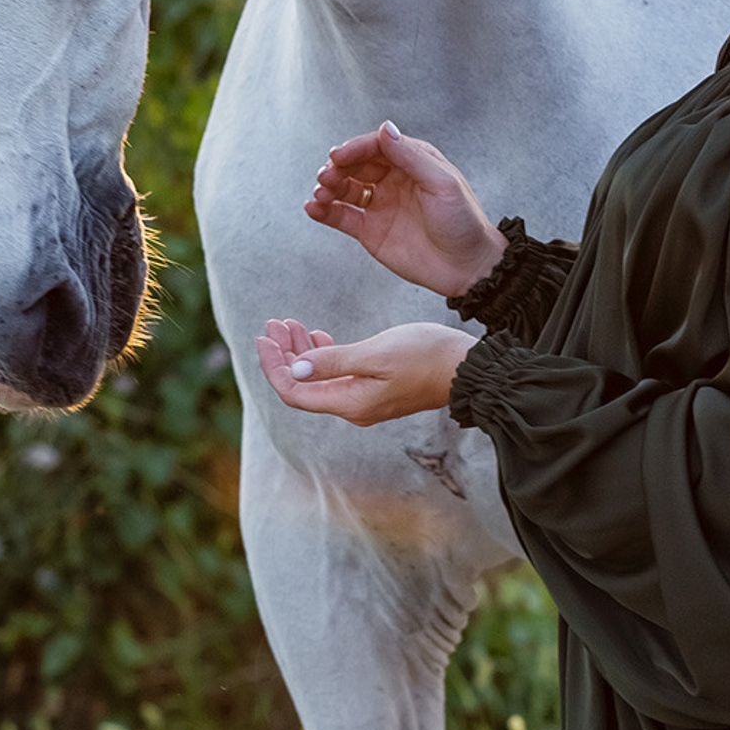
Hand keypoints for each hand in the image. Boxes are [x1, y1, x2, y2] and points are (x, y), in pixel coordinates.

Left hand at [255, 317, 476, 426]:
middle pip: (303, 385)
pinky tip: (317, 335)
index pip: (294, 392)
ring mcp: (366, 398)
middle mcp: (354, 406)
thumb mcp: (377, 353)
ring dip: (301, 351)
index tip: (262, 336)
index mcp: (350, 402)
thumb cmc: (426, 355)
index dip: (273, 366)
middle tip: (272, 323)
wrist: (467, 367)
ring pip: (319, 378)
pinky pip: (338, 374)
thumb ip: (333, 362)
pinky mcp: (378, 386)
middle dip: (283, 354)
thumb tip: (293, 371)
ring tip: (288, 323)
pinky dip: (323, 353)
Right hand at [306, 121, 506, 297]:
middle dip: (338, 167)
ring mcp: (380, 205)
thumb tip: (385, 129)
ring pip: (345, 188)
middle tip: (326, 176)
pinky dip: (325, 212)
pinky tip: (313, 209)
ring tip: (320, 193)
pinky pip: (342, 216)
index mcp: (412, 161)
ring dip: (328, 187)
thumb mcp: (442, 184)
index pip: (376, 146)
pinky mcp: (371, 231)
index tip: (338, 156)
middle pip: (356, 165)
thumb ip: (411, 157)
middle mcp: (393, 179)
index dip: (355, 148)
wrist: (467, 267)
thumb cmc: (463, 221)